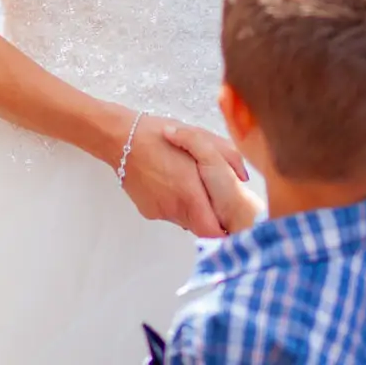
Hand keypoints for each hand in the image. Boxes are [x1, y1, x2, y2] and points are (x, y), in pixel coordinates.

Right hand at [117, 115, 245, 238]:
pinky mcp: (148, 212)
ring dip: (191, 208)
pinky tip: (169, 182)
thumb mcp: (201, 137)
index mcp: (189, 192)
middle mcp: (174, 208)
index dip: (224, 228)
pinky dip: (174, 204)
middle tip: (211, 196)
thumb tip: (244, 176)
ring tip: (187, 183)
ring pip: (184, 220)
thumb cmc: (161, 135)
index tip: (230, 220)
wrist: (122, 139)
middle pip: (200, 227)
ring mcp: (159, 212)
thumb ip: (228, 156)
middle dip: (209, 215)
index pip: (212, 231)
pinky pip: (169, 214)